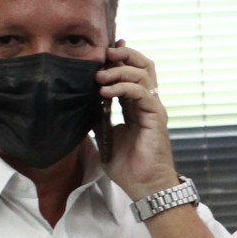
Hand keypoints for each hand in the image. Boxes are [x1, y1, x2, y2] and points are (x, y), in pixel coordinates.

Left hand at [97, 45, 178, 199]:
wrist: (145, 186)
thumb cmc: (128, 167)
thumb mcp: (105, 137)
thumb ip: (98, 120)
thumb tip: (80, 106)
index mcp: (137, 107)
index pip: (133, 74)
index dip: (120, 59)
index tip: (103, 51)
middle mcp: (148, 103)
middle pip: (144, 67)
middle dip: (124, 55)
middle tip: (105, 53)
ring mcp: (154, 109)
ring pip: (143, 75)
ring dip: (119, 71)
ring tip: (99, 75)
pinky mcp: (156, 117)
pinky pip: (142, 93)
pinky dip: (124, 87)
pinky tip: (105, 91)